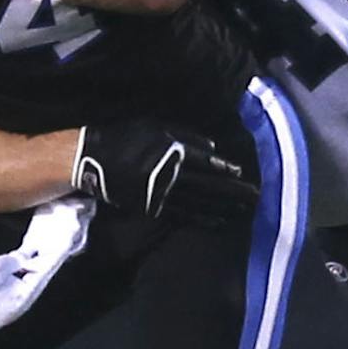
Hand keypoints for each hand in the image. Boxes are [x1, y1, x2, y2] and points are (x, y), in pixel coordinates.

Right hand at [73, 120, 257, 223]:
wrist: (92, 159)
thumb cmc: (127, 138)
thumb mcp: (155, 127)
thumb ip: (186, 136)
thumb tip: (214, 148)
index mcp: (173, 151)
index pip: (205, 161)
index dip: (224, 168)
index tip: (242, 173)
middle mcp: (171, 173)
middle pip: (208, 184)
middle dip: (233, 191)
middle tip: (255, 197)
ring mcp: (163, 193)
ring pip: (199, 202)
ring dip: (223, 207)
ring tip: (243, 211)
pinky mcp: (153, 207)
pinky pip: (183, 214)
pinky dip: (202, 218)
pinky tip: (218, 221)